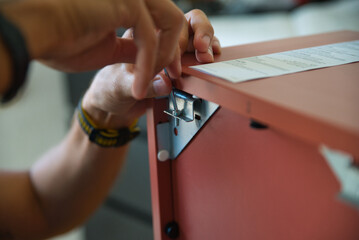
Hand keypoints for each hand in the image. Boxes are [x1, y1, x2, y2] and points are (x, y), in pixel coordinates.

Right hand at [1, 0, 183, 98]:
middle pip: (174, 18)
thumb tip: (158, 64)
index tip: (172, 71)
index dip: (173, 47)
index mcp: (130, 6)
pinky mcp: (126, 3)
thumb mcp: (111, 51)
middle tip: (174, 75)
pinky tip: (139, 86)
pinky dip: (148, 67)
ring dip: (167, 57)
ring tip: (155, 81)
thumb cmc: (65, 42)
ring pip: (170, 23)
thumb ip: (135, 53)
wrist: (39, 38)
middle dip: (178, 49)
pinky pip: (150, 38)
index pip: (164, 22)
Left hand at [82, 9, 220, 128]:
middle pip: (185, 21)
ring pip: (195, 31)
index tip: (170, 71)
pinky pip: (197, 48)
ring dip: (207, 39)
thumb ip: (143, 86)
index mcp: (138, 33)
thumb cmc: (110, 89)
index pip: (164, 24)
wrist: (112, 104)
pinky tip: (211, 55)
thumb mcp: (120, 88)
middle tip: (201, 49)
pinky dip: (208, 49)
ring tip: (208, 55)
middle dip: (198, 33)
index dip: (173, 46)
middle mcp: (156, 37)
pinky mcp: (179, 61)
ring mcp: (169, 47)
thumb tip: (165, 83)